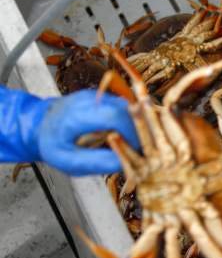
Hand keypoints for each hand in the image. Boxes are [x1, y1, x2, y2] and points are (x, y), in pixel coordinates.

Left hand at [0, 86, 138, 175]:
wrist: (40, 124)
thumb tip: (126, 163)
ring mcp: (97, 94)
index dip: (132, 133)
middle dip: (141, 129)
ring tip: (138, 144)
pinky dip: (133, 120)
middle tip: (144, 148)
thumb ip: (97, 162)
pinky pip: (126, 106)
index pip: (114, 117)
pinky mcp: (104, 95)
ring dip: (139, 124)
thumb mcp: (70, 162)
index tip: (139, 149)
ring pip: (130, 106)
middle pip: (127, 109)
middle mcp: (88, 99)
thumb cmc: (54, 145)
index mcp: (77, 116)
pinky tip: (131, 135)